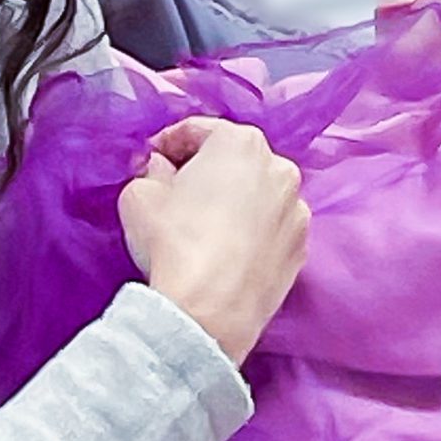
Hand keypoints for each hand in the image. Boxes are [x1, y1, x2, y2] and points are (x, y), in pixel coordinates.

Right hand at [119, 117, 309, 365]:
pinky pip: (271, 229)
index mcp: (241, 143)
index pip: (200, 130)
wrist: (209, 310)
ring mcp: (297, 210)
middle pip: (235, 160)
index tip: (152, 158)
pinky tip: (228, 252)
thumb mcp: (139, 195)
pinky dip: (253, 233)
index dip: (169, 143)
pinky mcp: (301, 249)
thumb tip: (161, 171)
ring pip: (259, 195)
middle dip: (207, 171)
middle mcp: (279, 168)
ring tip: (205, 227)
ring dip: (235, 202)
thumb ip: (151, 171)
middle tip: (177, 191)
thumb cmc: (174, 244)